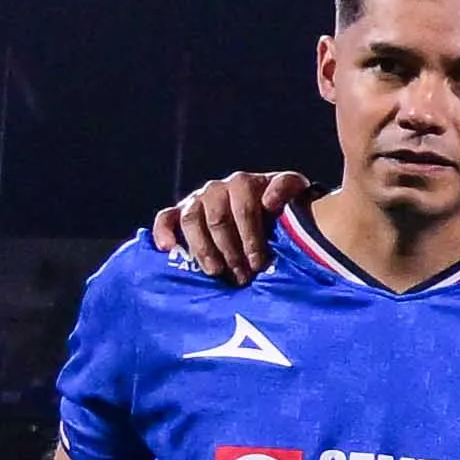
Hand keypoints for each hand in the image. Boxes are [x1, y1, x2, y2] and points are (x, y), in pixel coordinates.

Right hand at [143, 169, 315, 286]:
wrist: (271, 211)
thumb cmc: (284, 208)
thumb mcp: (295, 196)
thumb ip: (288, 191)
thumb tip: (269, 202)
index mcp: (245, 183)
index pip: (244, 208)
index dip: (251, 237)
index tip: (259, 263)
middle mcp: (218, 188)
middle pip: (218, 219)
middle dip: (230, 251)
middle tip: (241, 276)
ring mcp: (198, 199)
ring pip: (192, 221)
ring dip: (202, 249)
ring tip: (215, 272)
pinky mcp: (181, 212)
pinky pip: (167, 218)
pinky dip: (163, 231)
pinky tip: (167, 249)